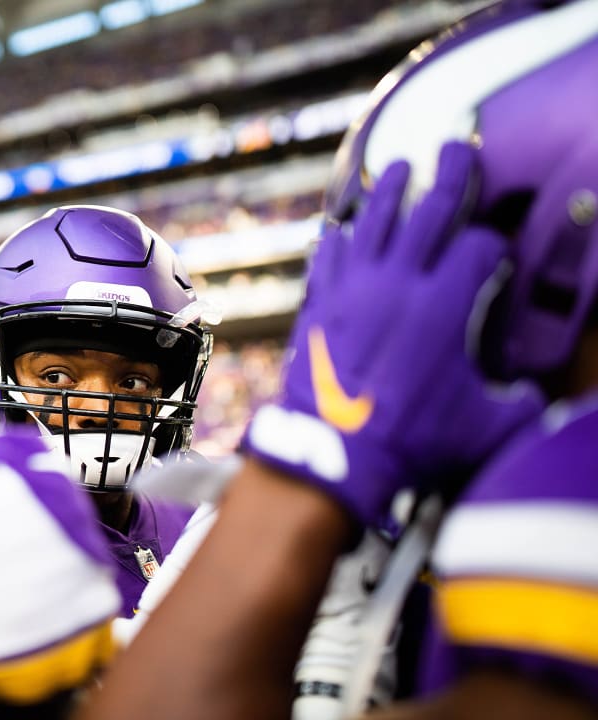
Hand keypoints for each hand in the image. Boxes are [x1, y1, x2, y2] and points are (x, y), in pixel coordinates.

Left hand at [243, 142, 543, 526]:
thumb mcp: (484, 428)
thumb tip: (536, 400)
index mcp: (445, 302)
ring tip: (398, 166)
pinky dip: (337, 236)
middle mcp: (398, 281)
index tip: (496, 253)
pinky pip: (328, 255)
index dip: (494, 244)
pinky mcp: (318, 302)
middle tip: (456, 146)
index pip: (479, 246)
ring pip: (372, 220)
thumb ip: (519, 407)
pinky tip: (341, 225)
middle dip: (450, 176)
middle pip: (428, 211)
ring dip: (388, 189)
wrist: (331, 453)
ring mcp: (352, 287)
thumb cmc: (411, 439)